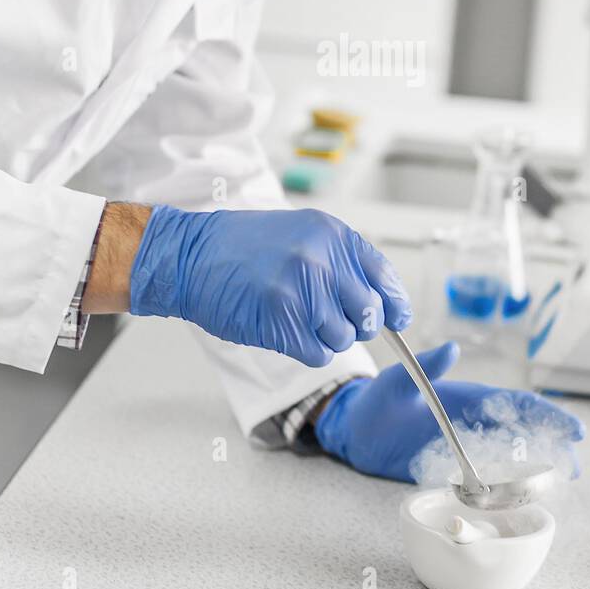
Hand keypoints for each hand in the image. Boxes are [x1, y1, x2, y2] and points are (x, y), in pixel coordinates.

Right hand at [129, 205, 411, 366]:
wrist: (192, 257)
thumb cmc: (244, 248)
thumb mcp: (303, 235)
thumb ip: (342, 263)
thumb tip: (382, 302)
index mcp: (333, 235)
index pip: (383, 278)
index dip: (394, 304)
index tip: (398, 319)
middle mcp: (323, 259)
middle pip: (368, 315)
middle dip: (354, 324)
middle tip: (326, 316)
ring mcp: (303, 290)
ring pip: (343, 337)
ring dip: (324, 337)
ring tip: (295, 317)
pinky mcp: (283, 320)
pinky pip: (317, 353)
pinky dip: (305, 349)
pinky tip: (284, 329)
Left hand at [315, 340, 583, 481]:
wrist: (356, 431)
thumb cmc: (376, 401)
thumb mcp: (396, 381)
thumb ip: (424, 368)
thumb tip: (451, 348)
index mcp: (468, 397)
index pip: (515, 404)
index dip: (546, 415)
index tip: (574, 428)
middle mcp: (473, 422)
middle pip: (522, 433)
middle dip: (552, 445)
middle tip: (576, 466)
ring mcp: (465, 448)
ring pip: (510, 457)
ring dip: (536, 469)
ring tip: (562, 483)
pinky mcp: (452, 471)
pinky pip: (487, 480)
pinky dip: (507, 488)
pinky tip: (522, 500)